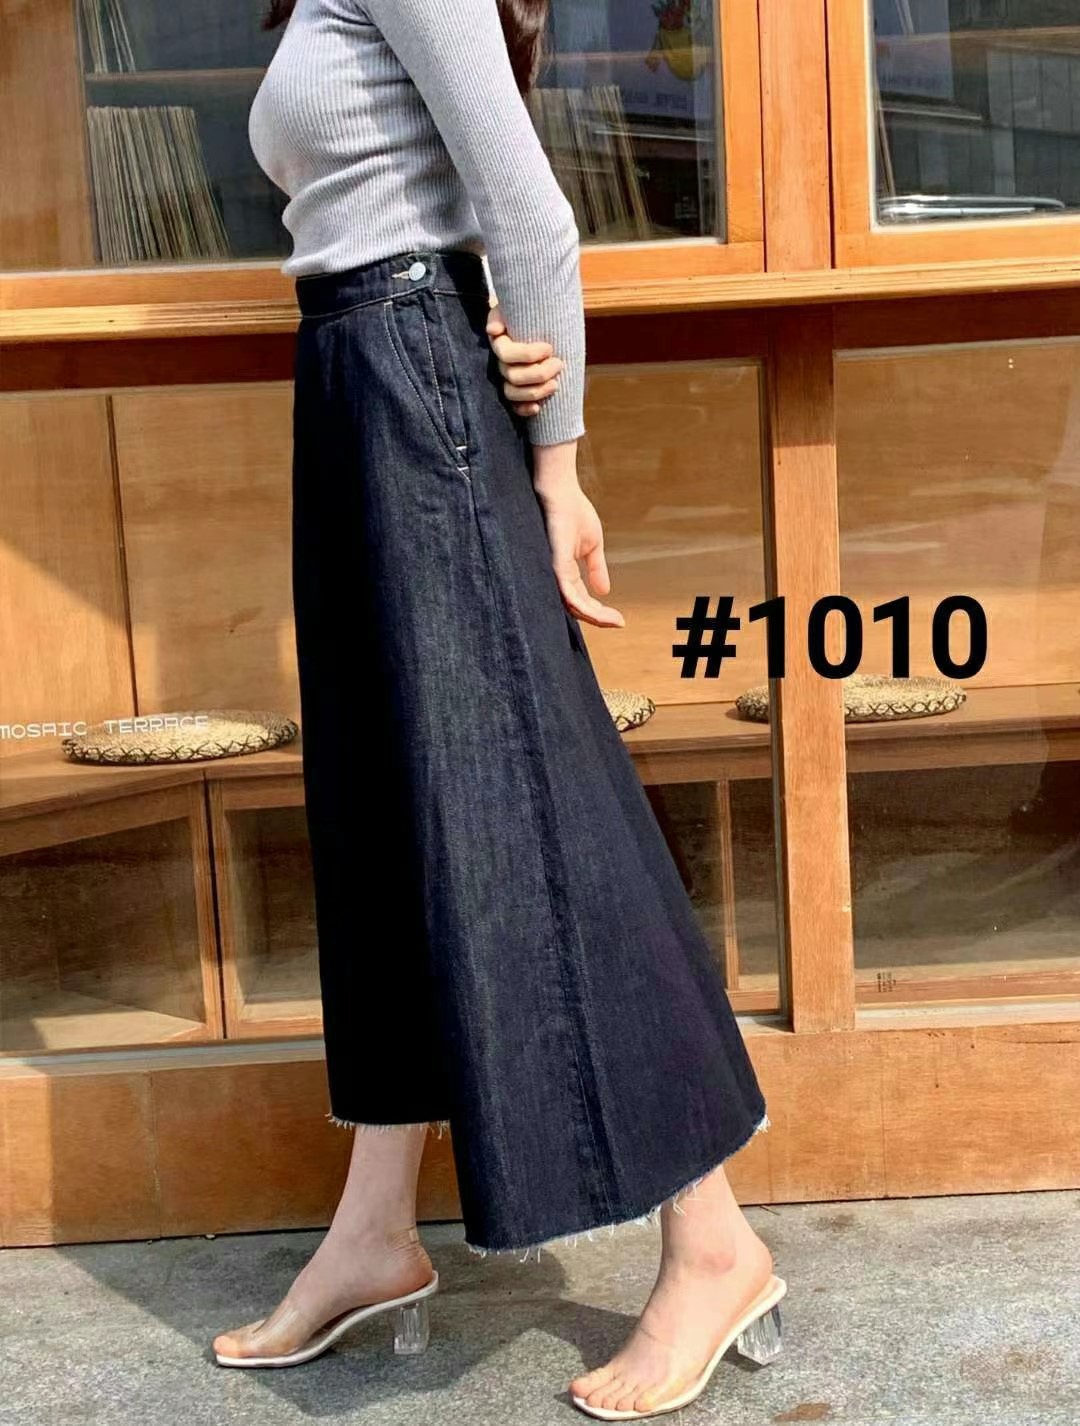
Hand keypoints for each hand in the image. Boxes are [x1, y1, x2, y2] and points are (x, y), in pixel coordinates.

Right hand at [486, 301, 562, 416]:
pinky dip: (525, 410)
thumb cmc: (528, 315)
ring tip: (556, 384)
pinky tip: (538, 408)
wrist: (539, 324)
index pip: (507, 354)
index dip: (528, 354)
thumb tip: (493, 330)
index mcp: (501, 344)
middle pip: (513, 376)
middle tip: (559, 364)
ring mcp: (507, 380)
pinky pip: (513, 408)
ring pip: (512, 393)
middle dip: (539, 373)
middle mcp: (502, 364)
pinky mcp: (516, 394)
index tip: (549, 348)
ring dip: (536, 392)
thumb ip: (500, 314)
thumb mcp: (514, 308)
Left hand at [532, 446, 624, 629]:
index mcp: (565, 572)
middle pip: (576, 608)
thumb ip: (596, 568)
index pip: (581, 600)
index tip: (619, 619)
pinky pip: (569, 595)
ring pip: (573, 606)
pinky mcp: (555, 566)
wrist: (562, 492)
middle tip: (618, 623)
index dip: (599, 611)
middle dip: (599, 618)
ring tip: (614, 621)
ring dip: (595, 617)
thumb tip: (605, 591)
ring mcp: (553, 572)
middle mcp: (556, 576)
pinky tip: (602, 611)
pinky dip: (586, 607)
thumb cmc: (572, 512)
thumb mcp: (592, 546)